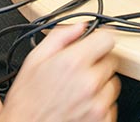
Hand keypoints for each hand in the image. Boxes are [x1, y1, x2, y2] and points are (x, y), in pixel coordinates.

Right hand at [0, 24, 119, 121]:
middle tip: (78, 73)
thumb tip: (78, 27)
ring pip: (112, 84)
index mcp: (72, 63)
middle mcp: (89, 83)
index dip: (99, 39)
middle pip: (111, 61)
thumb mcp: (34, 60)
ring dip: (100, 85)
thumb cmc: (26, 101)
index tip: (96, 44)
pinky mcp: (102, 120)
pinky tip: (81, 105)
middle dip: (97, 64)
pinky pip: (111, 105)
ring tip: (77, 92)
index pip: (107, 39)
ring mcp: (97, 104)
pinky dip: (99, 104)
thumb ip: (59, 37)